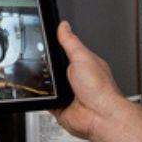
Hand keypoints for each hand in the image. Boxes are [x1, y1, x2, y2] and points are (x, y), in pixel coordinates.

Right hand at [53, 21, 124, 141]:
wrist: (99, 116)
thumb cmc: (100, 89)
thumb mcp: (82, 57)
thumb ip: (70, 42)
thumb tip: (64, 26)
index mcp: (83, 64)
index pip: (66, 51)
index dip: (55, 47)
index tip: (44, 42)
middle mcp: (76, 79)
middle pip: (54, 68)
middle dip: (47, 67)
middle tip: (44, 65)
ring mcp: (67, 93)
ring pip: (48, 84)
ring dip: (45, 84)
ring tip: (49, 82)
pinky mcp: (59, 106)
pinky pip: (44, 100)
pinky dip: (42, 98)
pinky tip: (46, 95)